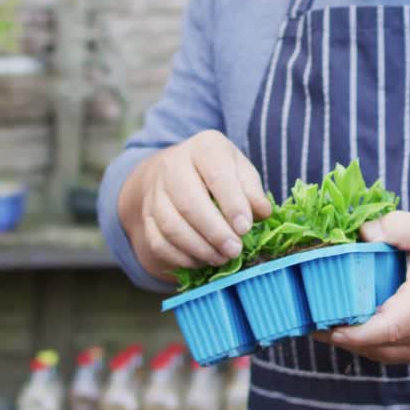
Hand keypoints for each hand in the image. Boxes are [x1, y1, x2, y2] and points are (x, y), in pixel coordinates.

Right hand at [120, 130, 272, 271]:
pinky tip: (202, 261)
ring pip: (171, 225)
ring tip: (222, 258)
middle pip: (189, 202)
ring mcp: (155, 191)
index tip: (245, 228)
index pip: (217, 175)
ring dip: (198, 248)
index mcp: (204, 148)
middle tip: (235, 250)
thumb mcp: (241, 172)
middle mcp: (173, 165)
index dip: (232, 204)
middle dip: (214, 232)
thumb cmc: (219, 173)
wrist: (178, 172)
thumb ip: (253, 191)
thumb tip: (262, 213)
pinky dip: (181, 257)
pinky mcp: (146, 215)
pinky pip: (158, 241)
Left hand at [315, 212, 409, 364]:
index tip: (324, 323)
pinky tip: (343, 327)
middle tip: (308, 317)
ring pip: (378, 353)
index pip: (388, 326)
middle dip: (340, 334)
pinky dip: (363, 343)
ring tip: (319, 322)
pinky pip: (385, 354)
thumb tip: (362, 233)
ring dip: (349, 341)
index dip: (354, 331)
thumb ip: (396, 226)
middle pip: (376, 343)